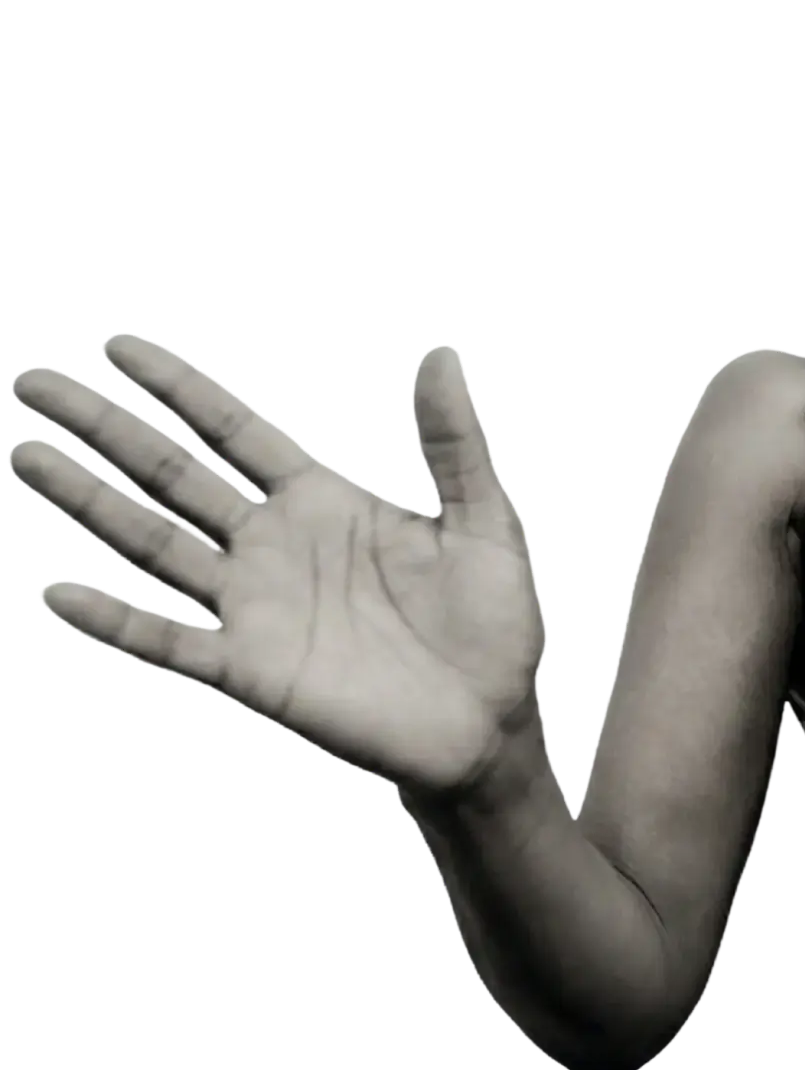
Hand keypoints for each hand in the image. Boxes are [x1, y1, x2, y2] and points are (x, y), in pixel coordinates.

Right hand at [10, 337, 544, 801]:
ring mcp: (254, 607)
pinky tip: (53, 590)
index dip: (179, 387)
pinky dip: (112, 620)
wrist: (491, 725)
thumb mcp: (484, 521)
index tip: (116, 344)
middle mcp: (273, 546)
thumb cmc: (494, 625)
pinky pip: (169, 641)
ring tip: (24, 454)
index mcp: (324, 502)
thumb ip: (453, 442)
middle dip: (103, 426)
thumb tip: (442, 352)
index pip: (235, 429)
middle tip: (29, 378)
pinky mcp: (251, 671)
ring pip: (154, 541)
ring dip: (88, 500)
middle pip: (172, 471)